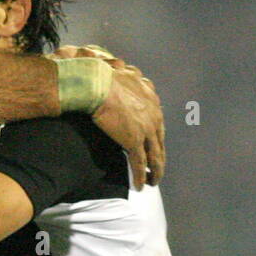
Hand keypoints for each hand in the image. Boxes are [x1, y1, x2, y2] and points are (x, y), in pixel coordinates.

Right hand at [57, 46, 164, 188]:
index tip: (154, 147)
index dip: (156, 137)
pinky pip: (139, 163)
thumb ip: (126, 75)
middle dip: (159, 158)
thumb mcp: (121, 71)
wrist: (96, 84)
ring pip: (154, 156)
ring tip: (153, 182)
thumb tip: (122, 68)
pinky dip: (141, 176)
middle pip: (160, 142)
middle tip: (157, 170)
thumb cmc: (103, 76)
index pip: (157, 123)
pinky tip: (141, 186)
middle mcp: (153, 115)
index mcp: (151, 99)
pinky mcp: (134, 141)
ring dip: (155, 171)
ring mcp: (145, 129)